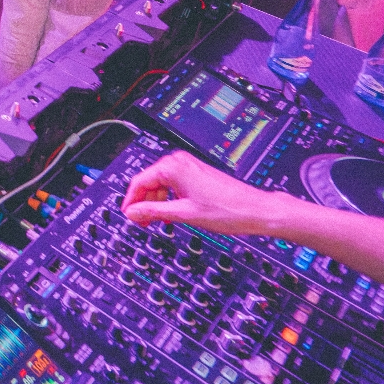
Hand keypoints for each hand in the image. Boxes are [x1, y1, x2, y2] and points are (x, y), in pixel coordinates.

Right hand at [123, 151, 287, 236]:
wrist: (256, 209)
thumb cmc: (228, 209)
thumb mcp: (184, 213)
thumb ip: (154, 211)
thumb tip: (132, 212)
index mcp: (173, 166)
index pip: (139, 181)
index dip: (130, 201)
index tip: (127, 215)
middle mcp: (179, 162)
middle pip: (149, 182)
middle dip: (143, 202)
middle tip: (140, 222)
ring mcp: (189, 167)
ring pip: (161, 184)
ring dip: (155, 202)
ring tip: (155, 221)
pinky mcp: (197, 174)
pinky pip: (173, 184)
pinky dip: (168, 199)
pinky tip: (170, 213)